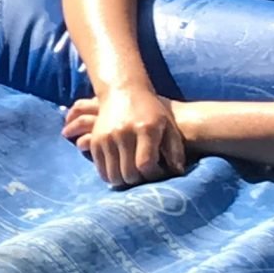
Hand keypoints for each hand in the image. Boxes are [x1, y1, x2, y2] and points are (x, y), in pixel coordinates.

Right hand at [67, 84, 187, 188]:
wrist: (122, 90)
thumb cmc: (151, 110)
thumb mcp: (168, 124)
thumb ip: (175, 149)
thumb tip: (177, 172)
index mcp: (145, 128)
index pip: (146, 164)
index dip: (154, 175)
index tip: (159, 172)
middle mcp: (123, 133)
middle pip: (129, 173)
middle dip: (140, 181)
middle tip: (146, 175)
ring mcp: (107, 137)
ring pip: (114, 175)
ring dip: (125, 181)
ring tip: (134, 175)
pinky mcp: (96, 141)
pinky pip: (101, 170)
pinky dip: (111, 176)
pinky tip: (121, 171)